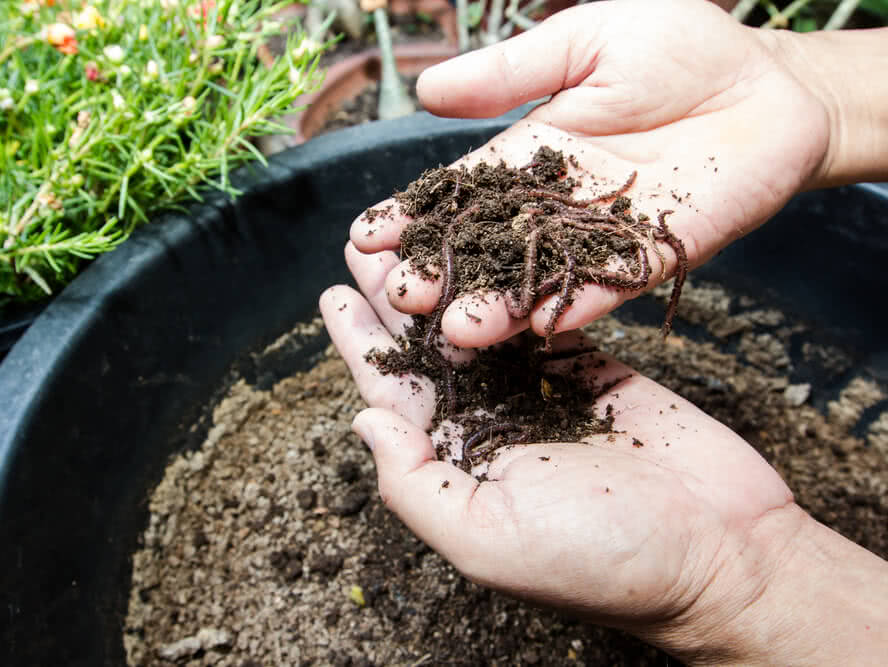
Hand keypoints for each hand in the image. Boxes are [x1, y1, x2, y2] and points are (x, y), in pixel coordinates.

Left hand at [319, 245, 887, 663]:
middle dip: (394, 295)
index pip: (393, 393)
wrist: (718, 549)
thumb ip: (415, 484)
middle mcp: (491, 422)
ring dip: (446, 277)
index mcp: (457, 462)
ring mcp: (541, 391)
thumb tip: (363, 421)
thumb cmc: (602, 557)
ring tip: (414, 230)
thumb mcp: (486, 537)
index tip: (331, 293)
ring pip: (478, 322)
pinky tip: (487, 244)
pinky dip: (512, 282)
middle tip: (364, 241)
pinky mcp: (593, 366)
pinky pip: (541, 315)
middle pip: (428, 346)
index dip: (361, 342)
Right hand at [351, 0, 831, 348]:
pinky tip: (538, 328)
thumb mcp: (582, 41)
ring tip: (455, 331)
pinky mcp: (657, 253)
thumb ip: (509, 73)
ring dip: (501, 305)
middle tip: (399, 297)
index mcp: (530, 155)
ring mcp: (604, 235)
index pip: (461, 192)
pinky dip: (577, 304)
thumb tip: (426, 91)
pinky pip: (612, 282)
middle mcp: (556, 205)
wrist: (768, 80)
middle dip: (446, 272)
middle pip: (491, 247)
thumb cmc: (678, 46)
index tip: (366, 238)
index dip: (414, 215)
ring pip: (543, 277)